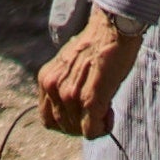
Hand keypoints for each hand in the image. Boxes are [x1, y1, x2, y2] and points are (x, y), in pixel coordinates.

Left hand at [35, 10, 139, 140]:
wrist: (112, 28)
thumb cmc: (96, 44)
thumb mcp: (69, 65)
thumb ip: (65, 85)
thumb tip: (73, 108)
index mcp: (46, 79)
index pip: (48, 118)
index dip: (67, 121)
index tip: (82, 113)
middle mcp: (53, 88)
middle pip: (63, 126)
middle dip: (82, 125)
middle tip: (98, 111)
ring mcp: (70, 95)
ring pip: (78, 130)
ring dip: (94, 125)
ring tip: (106, 108)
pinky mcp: (90, 99)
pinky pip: (92, 130)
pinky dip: (102, 128)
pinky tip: (110, 114)